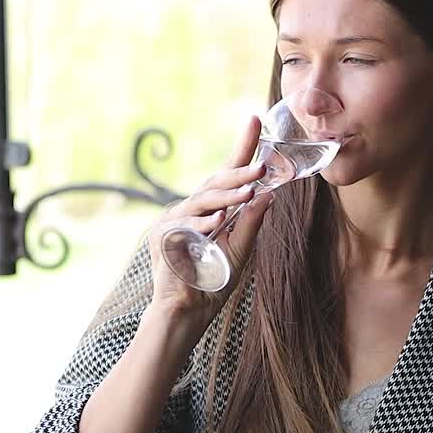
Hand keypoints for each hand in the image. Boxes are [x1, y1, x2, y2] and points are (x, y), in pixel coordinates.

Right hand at [146, 115, 273, 334]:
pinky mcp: (163, 237)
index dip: (242, 148)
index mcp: (209, 210)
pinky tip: (219, 221)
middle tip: (262, 165)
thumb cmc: (213, 282)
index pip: (228, 174)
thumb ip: (251, 223)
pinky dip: (203, 223)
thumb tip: (269, 195)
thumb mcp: (240, 250)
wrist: (186, 312)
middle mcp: (189, 210)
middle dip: (239, 172)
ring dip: (227, 196)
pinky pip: (186, 225)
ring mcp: (173, 221)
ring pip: (203, 200)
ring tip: (249, 189)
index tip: (255, 120)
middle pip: (216, 183)